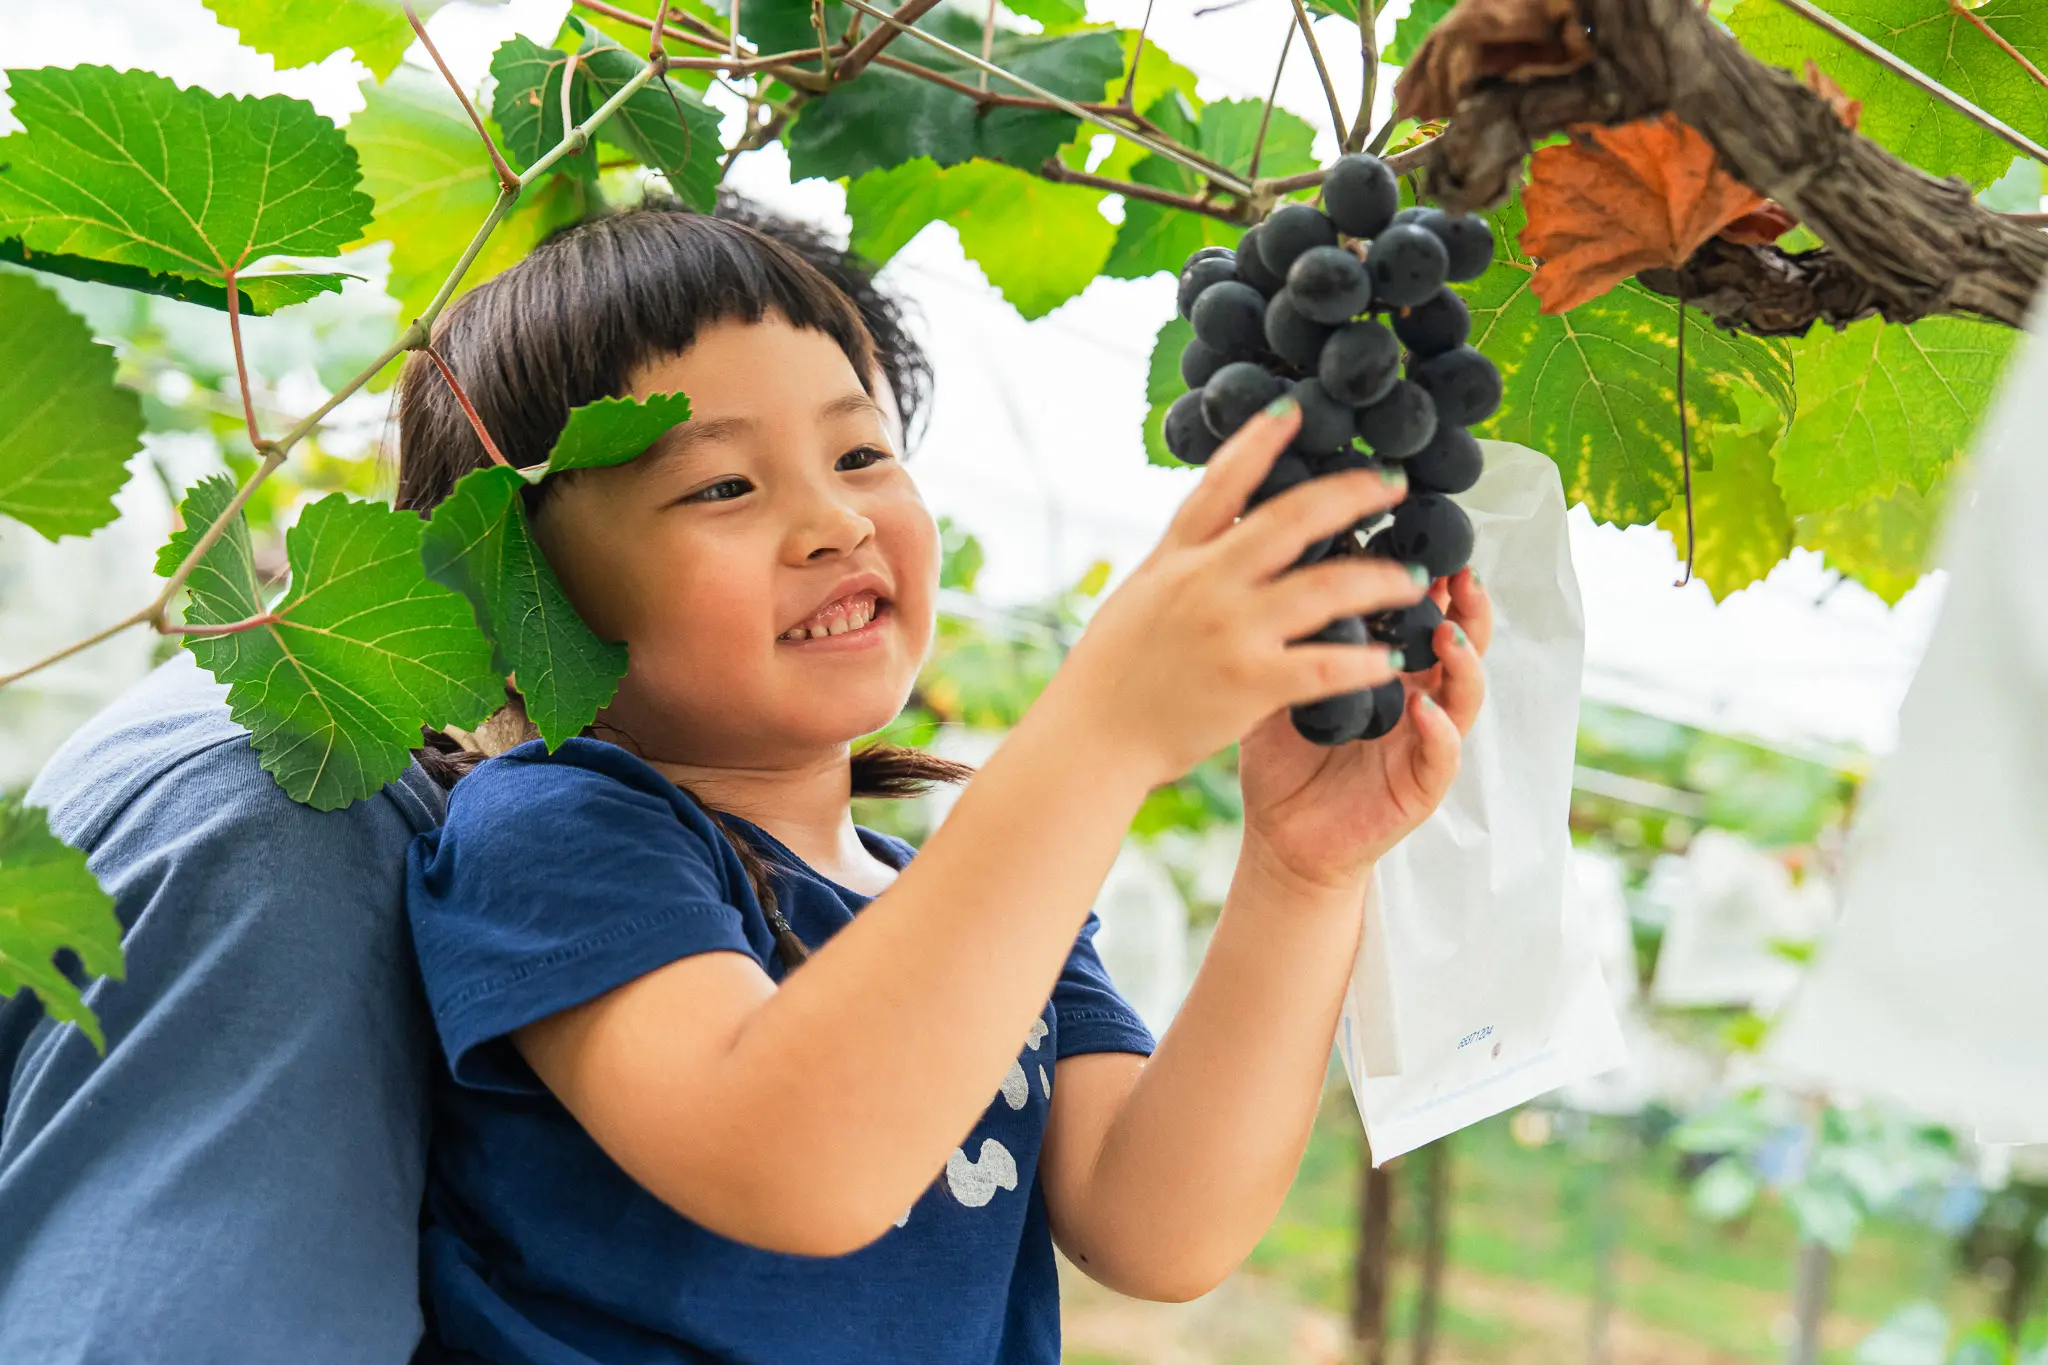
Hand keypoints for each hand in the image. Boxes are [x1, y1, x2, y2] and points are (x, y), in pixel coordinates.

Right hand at [1046, 398, 1429, 790]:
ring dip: (1380, 579)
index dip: (1260, 440)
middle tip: (1393, 482)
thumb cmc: (1110, 674)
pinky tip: (1392, 659)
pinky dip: (1365, 662)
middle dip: (1351, 494)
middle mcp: (1205, 583)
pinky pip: (1325, 666)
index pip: (1221, 482)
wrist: (1090, 740)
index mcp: (1176, 558)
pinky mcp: (1249, 683)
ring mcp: (1230, 631)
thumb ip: (1181, 561)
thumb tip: (1216, 527)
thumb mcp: (1138, 596)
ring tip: (1414, 579)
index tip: (1295, 409)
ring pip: (1325, 588)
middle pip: (1292, 518)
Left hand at [1236, 567, 1492, 894]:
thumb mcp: (1281, 685)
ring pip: (1465, 695)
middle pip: (1460, 644)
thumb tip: (1275, 568)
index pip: (1422, 614)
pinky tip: (1424, 710)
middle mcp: (1419, 698)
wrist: (1282, 837)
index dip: (1433, 580)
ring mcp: (1426, 742)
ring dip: (1464, 663)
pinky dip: (1440, 732)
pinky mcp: (1420, 787)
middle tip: (1460, 575)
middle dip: (1468, 610)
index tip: (1427, 540)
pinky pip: (1443, 757)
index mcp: (1389, 669)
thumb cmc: (1284, 758)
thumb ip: (1294, 639)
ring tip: (1447, 636)